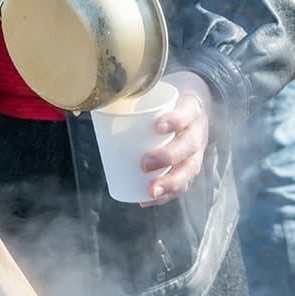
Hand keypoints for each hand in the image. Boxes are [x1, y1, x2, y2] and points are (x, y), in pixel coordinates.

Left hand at [141, 71, 210, 206]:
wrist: (193, 109)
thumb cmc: (166, 104)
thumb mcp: (159, 95)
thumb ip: (135, 99)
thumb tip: (97, 104)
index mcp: (190, 108)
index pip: (187, 113)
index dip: (175, 121)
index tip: (157, 127)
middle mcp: (197, 131)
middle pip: (189, 145)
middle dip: (168, 156)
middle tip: (145, 163)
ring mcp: (197, 151)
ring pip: (190, 168)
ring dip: (171, 182)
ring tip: (151, 191)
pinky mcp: (191, 167)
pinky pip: (184, 184)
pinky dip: (166, 195)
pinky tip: (146, 200)